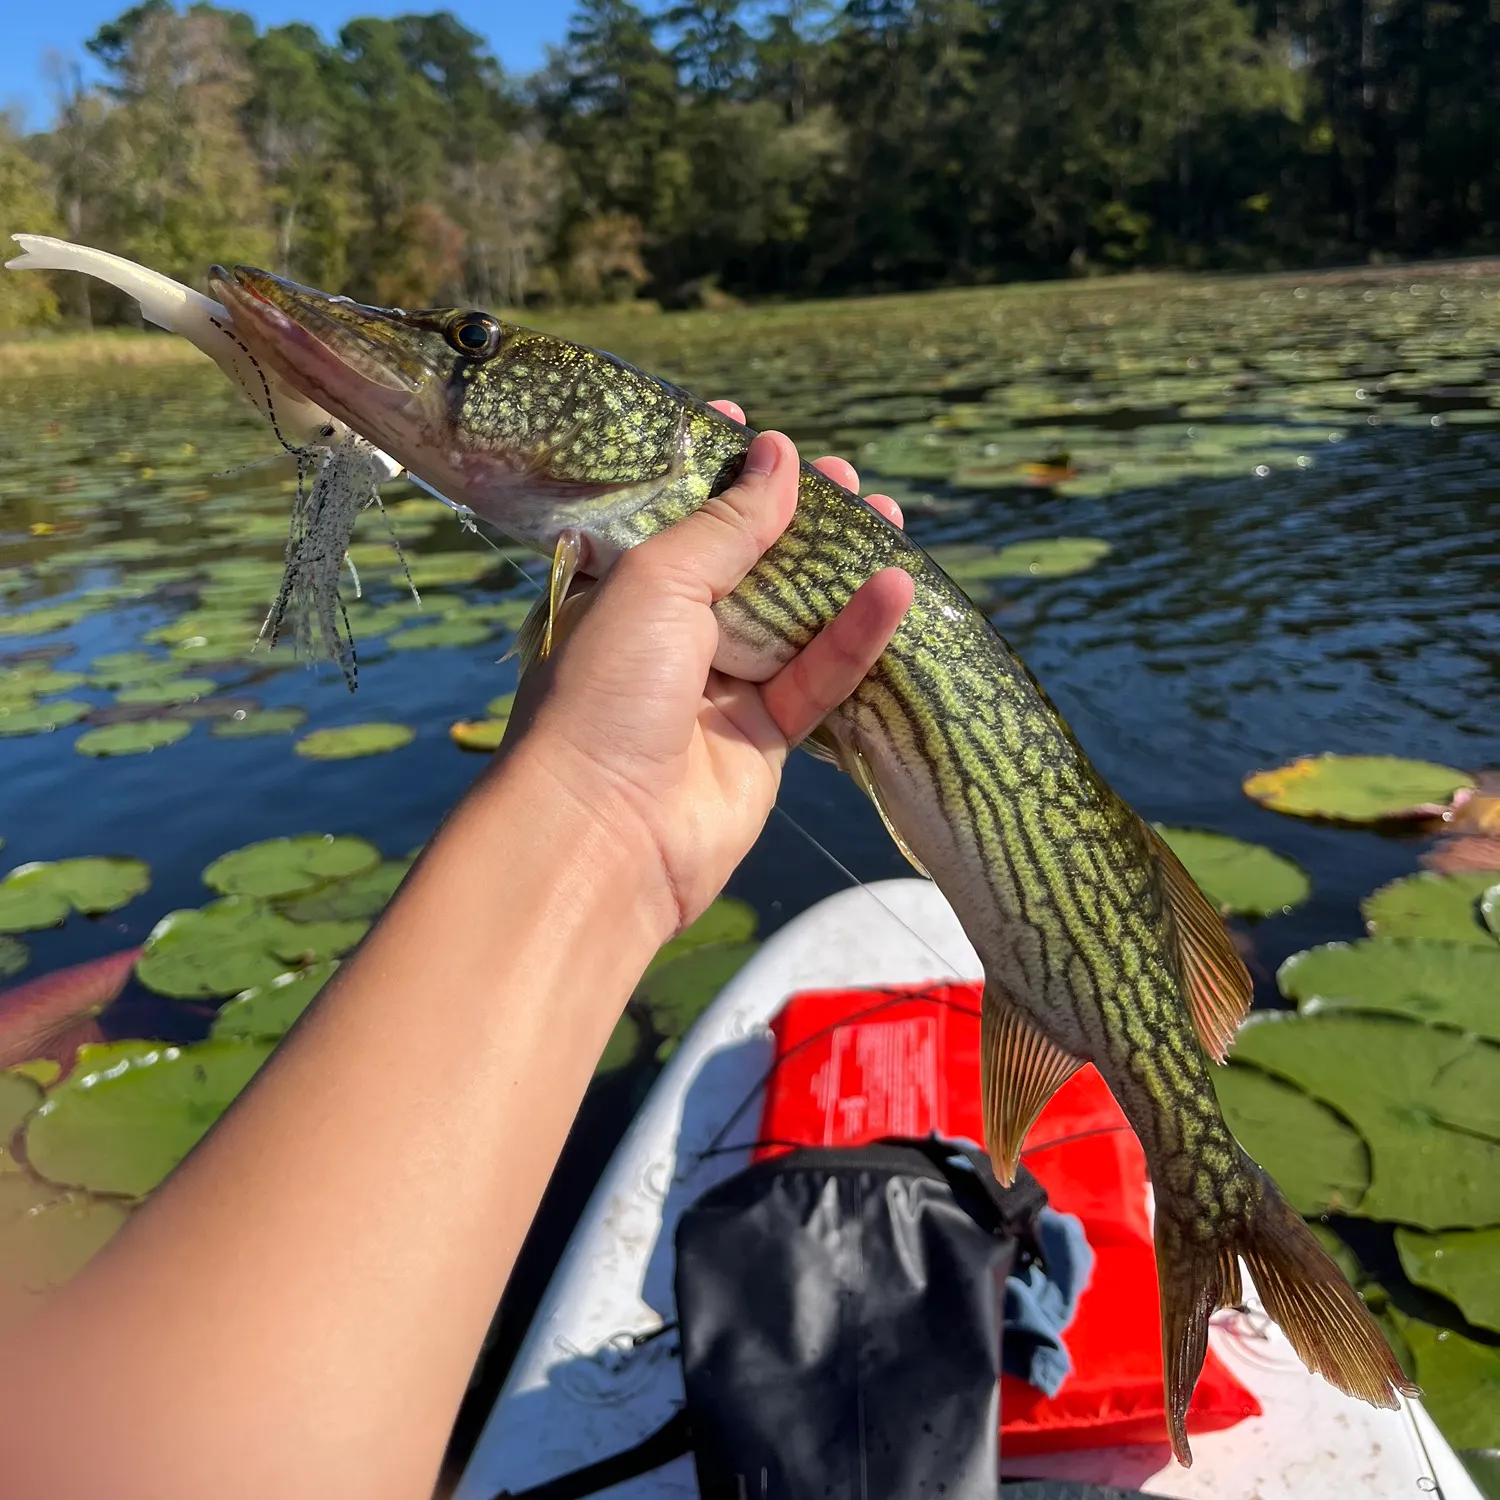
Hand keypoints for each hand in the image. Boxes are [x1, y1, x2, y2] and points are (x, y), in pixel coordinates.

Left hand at [498, 405, 913, 938]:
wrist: (603, 835)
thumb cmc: (606, 691)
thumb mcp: (658, 583)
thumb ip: (727, 524)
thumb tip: (780, 453)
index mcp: (620, 590)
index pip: (674, 516)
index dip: (714, 474)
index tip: (754, 426)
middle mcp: (667, 635)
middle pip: (744, 563)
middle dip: (794, 518)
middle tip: (845, 475)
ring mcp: (717, 689)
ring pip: (791, 618)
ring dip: (838, 571)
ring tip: (888, 515)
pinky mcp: (762, 739)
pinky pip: (817, 677)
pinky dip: (856, 636)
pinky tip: (896, 588)